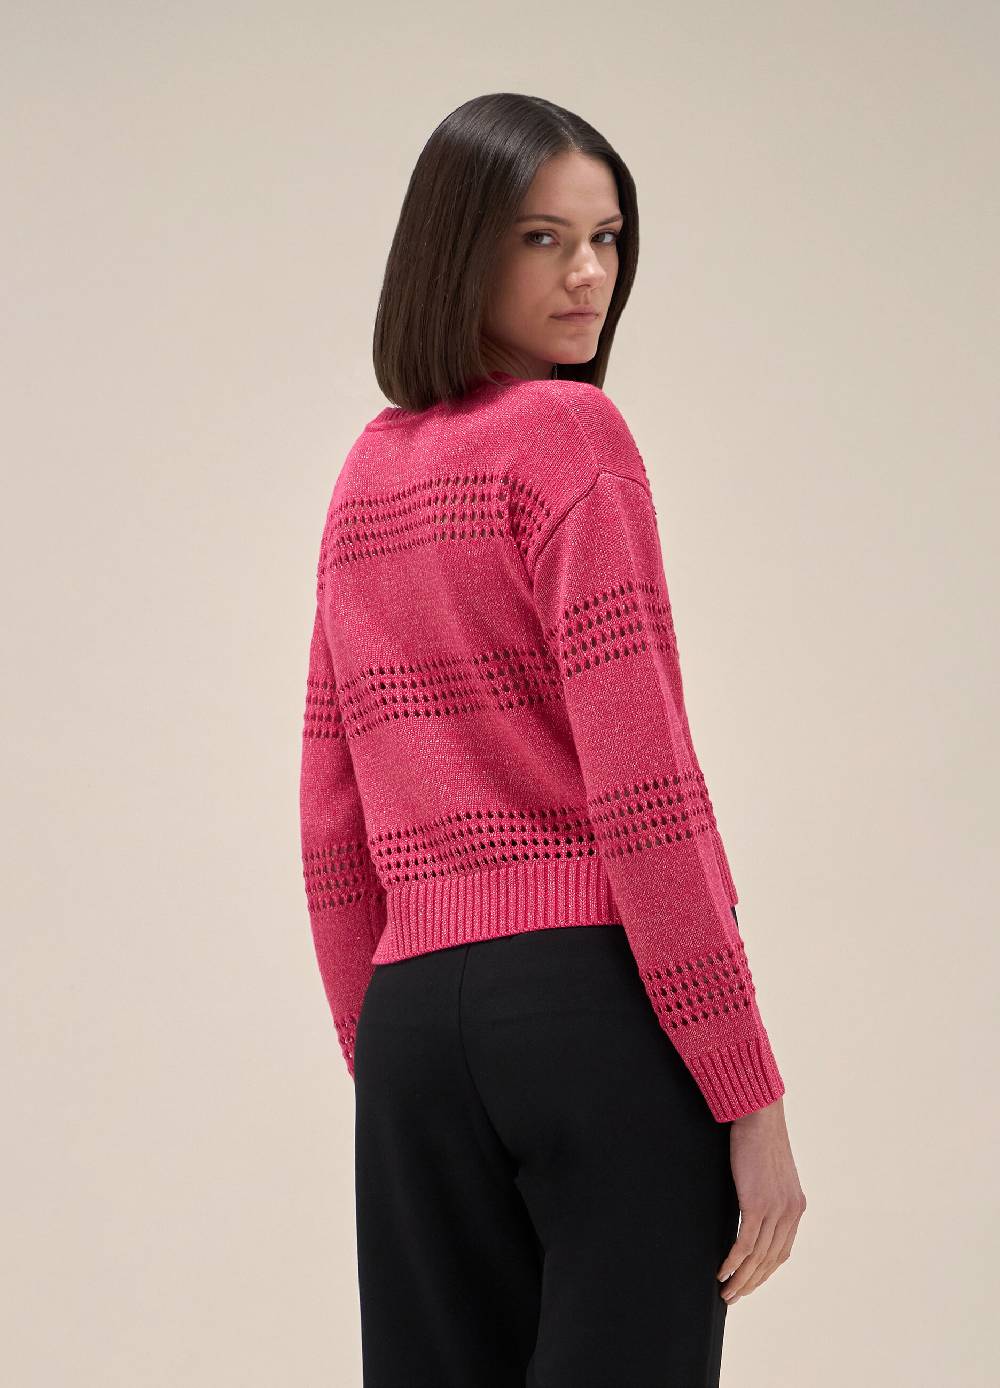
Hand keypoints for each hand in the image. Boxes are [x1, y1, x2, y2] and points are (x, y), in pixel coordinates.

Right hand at [716, 1097, 805, 1304]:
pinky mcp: (758, 1204)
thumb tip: (754, 1208)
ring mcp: (775, 1209)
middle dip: (751, 1283)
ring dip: (740, 1279)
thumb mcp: (770, 1172)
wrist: (760, 1115)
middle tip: (733, 1297)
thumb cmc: (759, 1138)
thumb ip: (768, 1193)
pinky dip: (733, 1261)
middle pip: (770, 1260)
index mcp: (795, 1207)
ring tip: (725, 1292)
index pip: (781, 1251)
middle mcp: (790, 1212)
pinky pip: (745, 1243)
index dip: (764, 1272)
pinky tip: (721, 1272)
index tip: (748, 1284)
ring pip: (757, 1257)